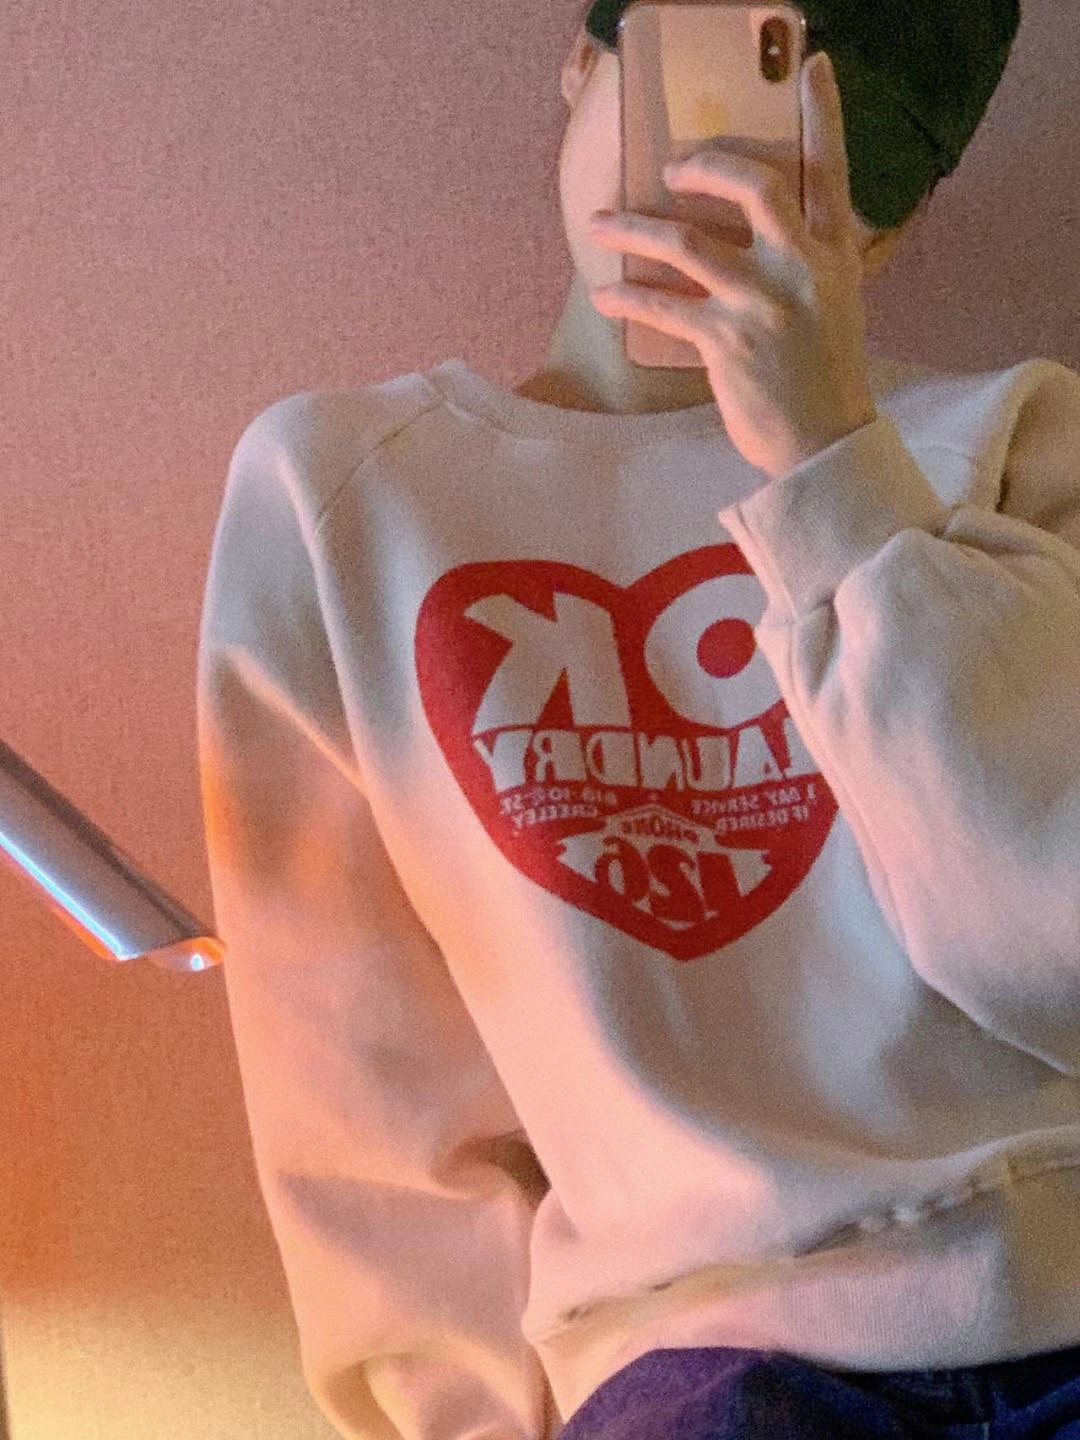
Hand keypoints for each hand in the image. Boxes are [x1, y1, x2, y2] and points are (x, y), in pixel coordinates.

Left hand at [587, 50, 878, 481]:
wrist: (822, 447)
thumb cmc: (822, 379)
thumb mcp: (831, 307)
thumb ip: (801, 263)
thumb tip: (746, 235)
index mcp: (835, 255)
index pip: (831, 170)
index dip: (823, 114)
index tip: (811, 64)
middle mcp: (801, 269)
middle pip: (753, 187)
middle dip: (705, 165)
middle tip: (670, 167)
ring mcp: (761, 304)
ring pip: (687, 243)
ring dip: (634, 229)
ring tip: (599, 223)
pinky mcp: (724, 342)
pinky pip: (662, 306)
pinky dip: (627, 296)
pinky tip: (604, 292)